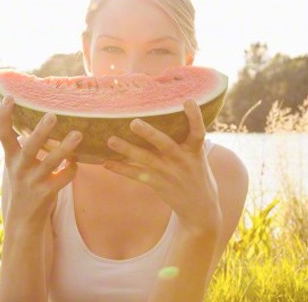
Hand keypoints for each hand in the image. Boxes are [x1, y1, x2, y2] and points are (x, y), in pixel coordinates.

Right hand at [0, 96, 82, 225]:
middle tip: (52, 115)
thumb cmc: (24, 184)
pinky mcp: (46, 193)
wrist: (23, 219)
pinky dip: (72, 168)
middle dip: (40, 132)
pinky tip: (76, 162)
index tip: (10, 97)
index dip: (4, 115)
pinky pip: (64, 177)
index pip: (3, 134)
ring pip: (51, 162)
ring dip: (65, 148)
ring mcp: (33, 181)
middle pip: (29, 147)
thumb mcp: (18, 165)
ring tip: (78, 134)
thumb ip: (23, 146)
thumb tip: (34, 119)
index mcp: (11, 158)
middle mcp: (20, 168)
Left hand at [102, 99, 221, 235]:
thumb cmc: (197, 174)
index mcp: (195, 150)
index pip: (198, 131)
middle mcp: (182, 160)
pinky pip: (137, 175)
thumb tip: (169, 113)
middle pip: (165, 144)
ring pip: (146, 159)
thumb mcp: (197, 155)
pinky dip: (122, 169)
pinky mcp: (158, 183)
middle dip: (150, 134)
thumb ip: (186, 138)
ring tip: (111, 140)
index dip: (195, 116)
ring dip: (127, 150)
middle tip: (133, 122)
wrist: (200, 208)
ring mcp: (169, 173)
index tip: (188, 100)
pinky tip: (106, 163)